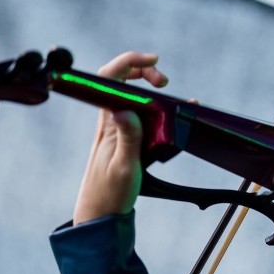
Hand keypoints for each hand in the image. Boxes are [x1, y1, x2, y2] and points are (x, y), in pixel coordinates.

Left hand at [73, 51, 168, 224]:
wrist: (100, 213)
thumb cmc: (110, 192)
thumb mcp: (125, 166)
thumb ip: (128, 137)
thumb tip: (126, 109)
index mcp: (107, 121)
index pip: (111, 77)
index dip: (131, 61)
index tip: (155, 61)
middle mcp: (110, 119)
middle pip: (121, 79)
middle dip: (144, 71)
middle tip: (166, 82)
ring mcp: (117, 127)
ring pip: (131, 94)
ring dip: (150, 87)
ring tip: (171, 95)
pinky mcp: (125, 138)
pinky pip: (140, 113)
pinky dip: (157, 107)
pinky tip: (174, 115)